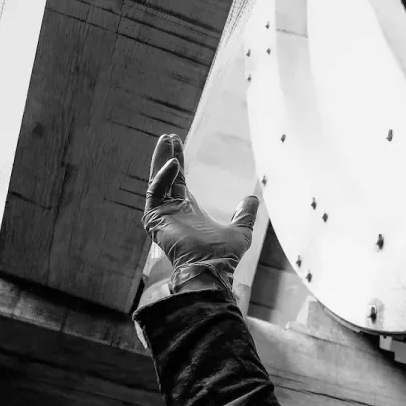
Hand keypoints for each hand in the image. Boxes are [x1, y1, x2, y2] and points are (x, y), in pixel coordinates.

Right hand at [143, 133, 260, 292]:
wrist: (213, 268)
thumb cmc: (224, 256)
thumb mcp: (241, 231)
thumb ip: (244, 215)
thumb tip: (251, 199)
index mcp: (187, 212)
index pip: (178, 181)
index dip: (177, 163)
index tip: (177, 143)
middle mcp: (171, 212)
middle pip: (165, 178)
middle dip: (166, 157)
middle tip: (168, 137)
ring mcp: (161, 216)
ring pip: (156, 181)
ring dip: (160, 160)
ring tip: (166, 140)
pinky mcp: (154, 219)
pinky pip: (155, 192)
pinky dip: (163, 177)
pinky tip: (174, 164)